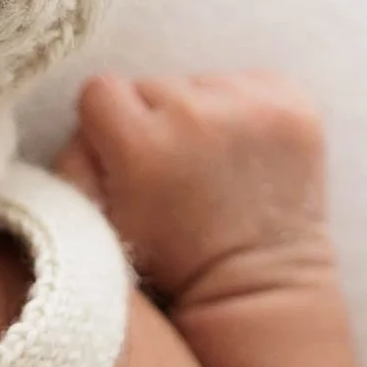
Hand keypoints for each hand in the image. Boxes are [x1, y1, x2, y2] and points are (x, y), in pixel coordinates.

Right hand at [58, 71, 332, 305]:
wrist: (259, 286)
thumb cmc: (170, 265)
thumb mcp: (97, 226)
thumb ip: (72, 164)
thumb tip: (84, 122)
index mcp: (142, 146)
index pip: (100, 90)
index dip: (109, 126)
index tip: (128, 159)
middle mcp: (198, 117)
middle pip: (153, 85)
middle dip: (155, 120)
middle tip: (174, 169)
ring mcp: (254, 108)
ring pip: (201, 82)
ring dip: (200, 112)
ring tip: (212, 163)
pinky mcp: (294, 104)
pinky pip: (249, 81)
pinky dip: (243, 108)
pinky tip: (244, 151)